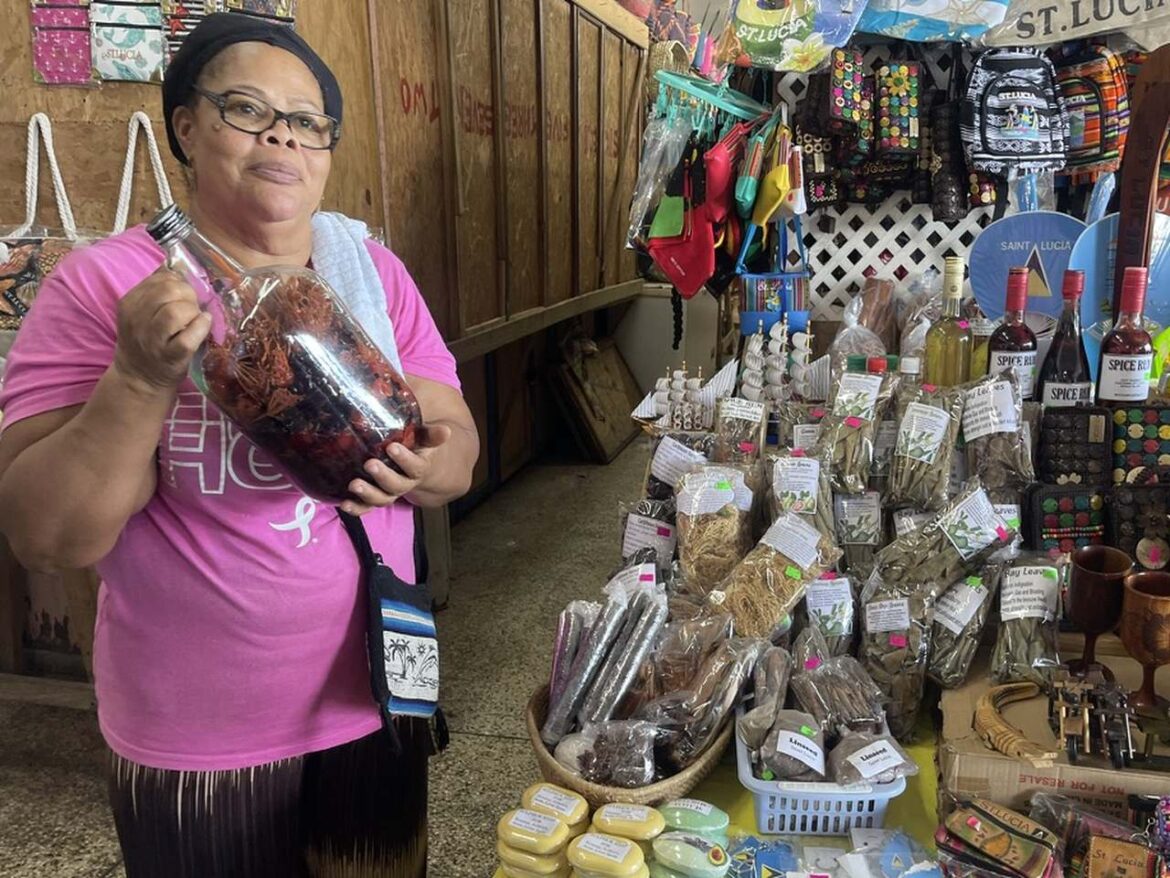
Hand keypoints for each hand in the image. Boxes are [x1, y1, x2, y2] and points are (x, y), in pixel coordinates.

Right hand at [113, 265, 211, 392]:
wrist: (138, 378)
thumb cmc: (147, 340)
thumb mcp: (141, 312)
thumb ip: (155, 290)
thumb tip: (174, 265)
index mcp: (129, 303)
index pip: (160, 279)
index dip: (178, 283)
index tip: (182, 296)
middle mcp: (137, 320)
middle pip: (169, 291)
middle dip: (188, 296)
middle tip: (191, 308)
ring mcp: (152, 340)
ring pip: (176, 311)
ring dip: (193, 312)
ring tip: (195, 319)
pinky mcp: (170, 357)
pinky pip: (188, 337)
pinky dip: (200, 328)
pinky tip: (203, 326)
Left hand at [342, 424, 452, 515]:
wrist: (419, 471)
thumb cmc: (418, 449)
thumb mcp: (425, 440)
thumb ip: (432, 436)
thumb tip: (447, 431)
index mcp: (419, 470)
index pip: (416, 468)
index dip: (405, 459)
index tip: (392, 447)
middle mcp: (405, 484)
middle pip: (397, 485)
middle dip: (383, 476)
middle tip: (370, 464)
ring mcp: (390, 493)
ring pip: (381, 499)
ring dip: (368, 494)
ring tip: (354, 485)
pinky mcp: (376, 498)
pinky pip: (367, 507)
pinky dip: (356, 508)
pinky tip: (344, 504)